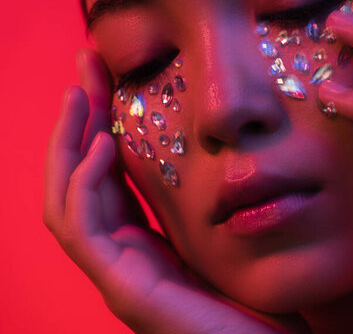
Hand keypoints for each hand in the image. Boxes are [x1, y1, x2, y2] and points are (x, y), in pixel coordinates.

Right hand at [43, 49, 310, 333]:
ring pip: (68, 203)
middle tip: (86, 66)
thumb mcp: (235, 241)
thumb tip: (235, 153)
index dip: (104, 126)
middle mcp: (128, 258)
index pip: (112, 178)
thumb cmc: (264, 306)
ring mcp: (122, 277)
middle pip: (84, 180)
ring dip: (68, 144)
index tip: (110, 78)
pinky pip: (86, 233)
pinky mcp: (128, 292)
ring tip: (82, 93)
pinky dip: (85, 186)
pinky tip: (102, 146)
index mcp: (149, 246)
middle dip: (81, 122)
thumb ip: (219, 207)